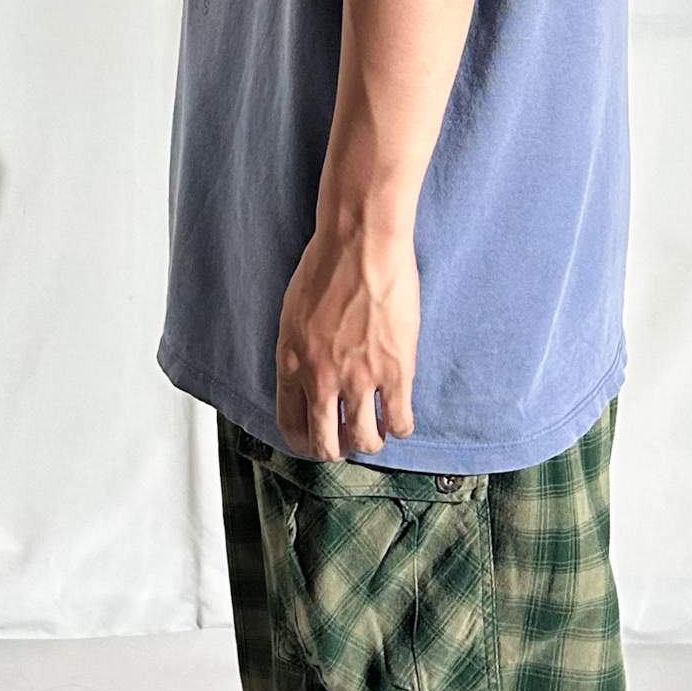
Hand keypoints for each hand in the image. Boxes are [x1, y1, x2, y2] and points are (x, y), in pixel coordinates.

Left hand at [274, 210, 418, 460]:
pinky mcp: (395, 371)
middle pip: (326, 445)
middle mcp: (320, 379)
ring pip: (365, 441)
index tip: (319, 438)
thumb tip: (308, 372)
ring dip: (370, 441)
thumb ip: (299, 349)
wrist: (361, 242)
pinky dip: (400, 426)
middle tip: (350, 436)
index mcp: (291, 363)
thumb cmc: (327, 264)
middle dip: (338, 448)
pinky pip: (399, 421)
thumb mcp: (294, 312)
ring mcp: (359, 378)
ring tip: (377, 427)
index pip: (290, 425)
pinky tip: (400, 416)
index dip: (306, 440)